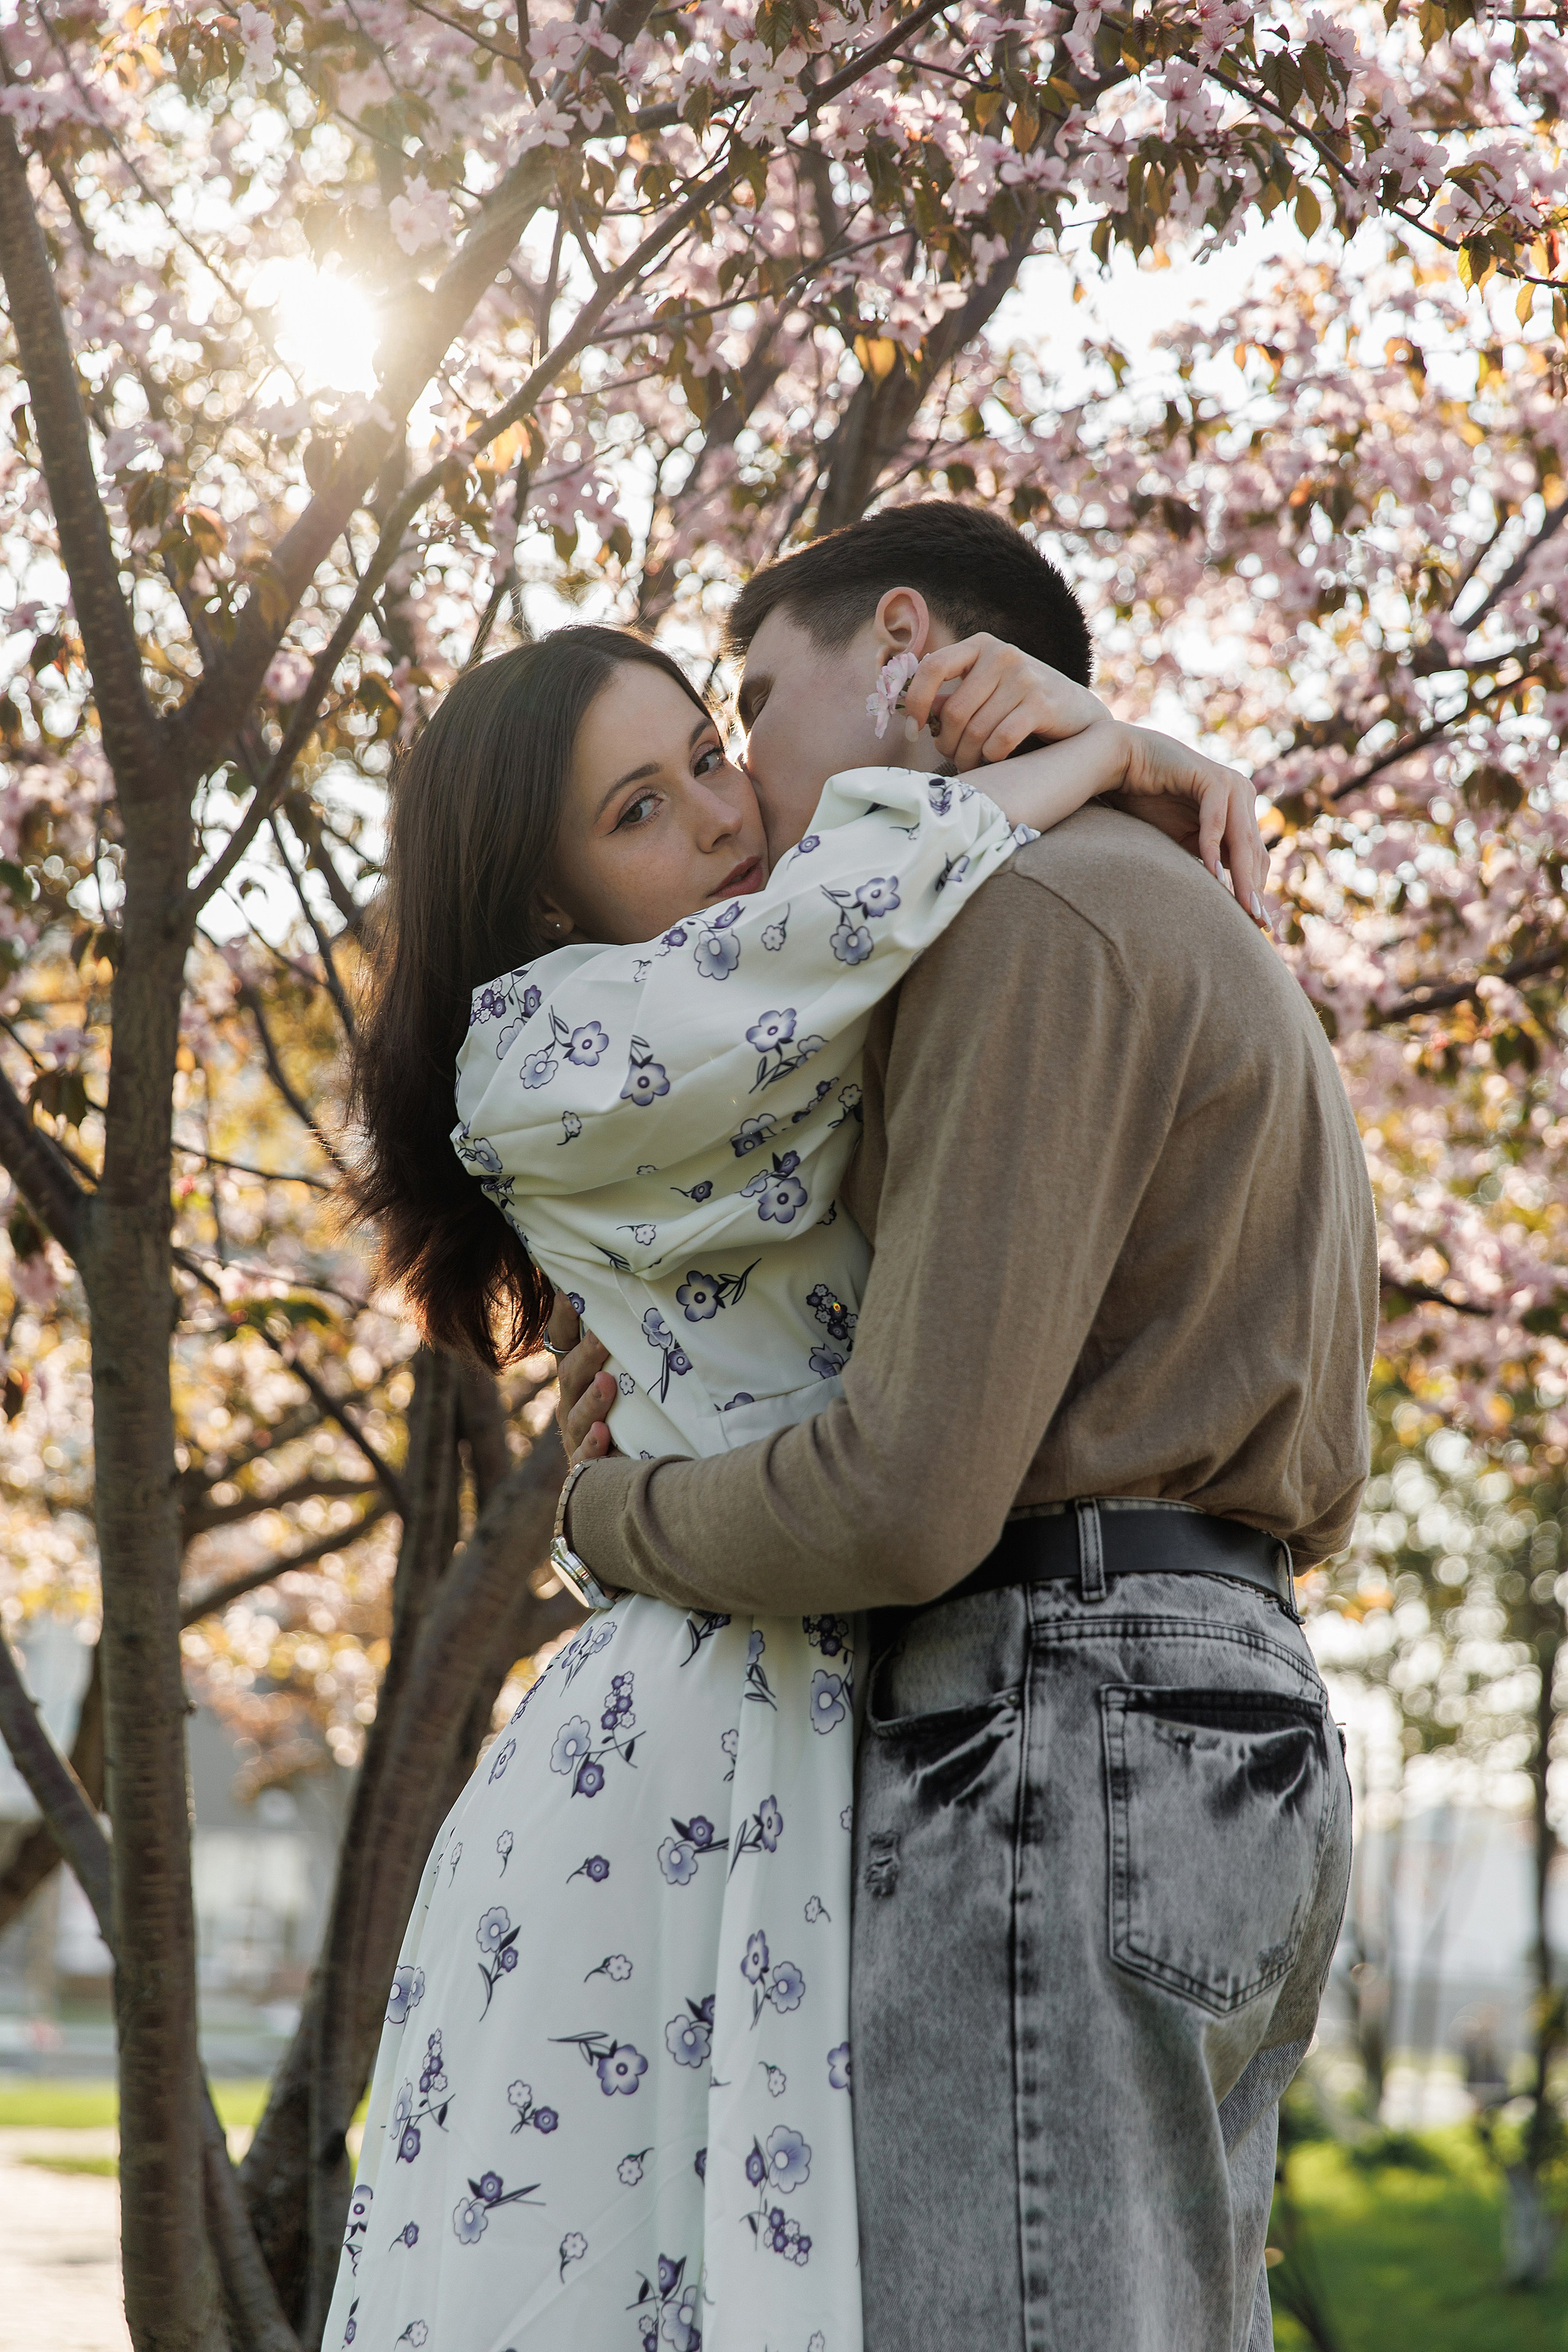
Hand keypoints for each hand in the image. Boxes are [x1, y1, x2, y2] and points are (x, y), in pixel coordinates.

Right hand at [548, 1290, 617, 1466]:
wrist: (623, 1476)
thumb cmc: (632, 1416)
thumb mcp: (629, 1380)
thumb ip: (629, 1350)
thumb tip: (652, 1300)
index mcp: (577, 1376)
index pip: (564, 1341)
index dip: (564, 1316)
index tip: (569, 1290)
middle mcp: (571, 1402)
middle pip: (572, 1374)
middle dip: (588, 1354)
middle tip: (604, 1335)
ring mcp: (576, 1435)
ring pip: (577, 1415)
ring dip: (593, 1398)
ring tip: (607, 1383)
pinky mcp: (586, 1467)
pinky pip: (586, 1458)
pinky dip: (593, 1445)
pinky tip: (603, 1433)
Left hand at [902, 634, 1109, 770]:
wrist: (1080, 714)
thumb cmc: (1022, 704)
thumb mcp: (988, 690)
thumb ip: (953, 696)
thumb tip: (915, 712)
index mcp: (981, 645)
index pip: (932, 667)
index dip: (916, 703)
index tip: (914, 730)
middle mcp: (1002, 654)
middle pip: (953, 712)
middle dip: (946, 744)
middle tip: (953, 757)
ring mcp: (1024, 677)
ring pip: (975, 731)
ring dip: (968, 757)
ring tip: (972, 762)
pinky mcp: (1041, 703)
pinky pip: (998, 741)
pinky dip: (991, 758)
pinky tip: (995, 759)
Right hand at [1103, 723, 1271, 930]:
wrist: (1123, 763)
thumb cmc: (1148, 803)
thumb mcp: (1184, 839)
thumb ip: (1208, 858)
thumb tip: (1225, 896)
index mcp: (1240, 810)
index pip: (1255, 857)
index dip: (1256, 890)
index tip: (1256, 926)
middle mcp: (1242, 795)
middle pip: (1253, 852)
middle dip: (1253, 890)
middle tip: (1256, 925)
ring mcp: (1230, 784)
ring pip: (1240, 840)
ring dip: (1241, 877)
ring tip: (1241, 909)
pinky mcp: (1210, 778)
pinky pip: (1215, 820)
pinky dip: (1212, 850)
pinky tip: (1211, 876)